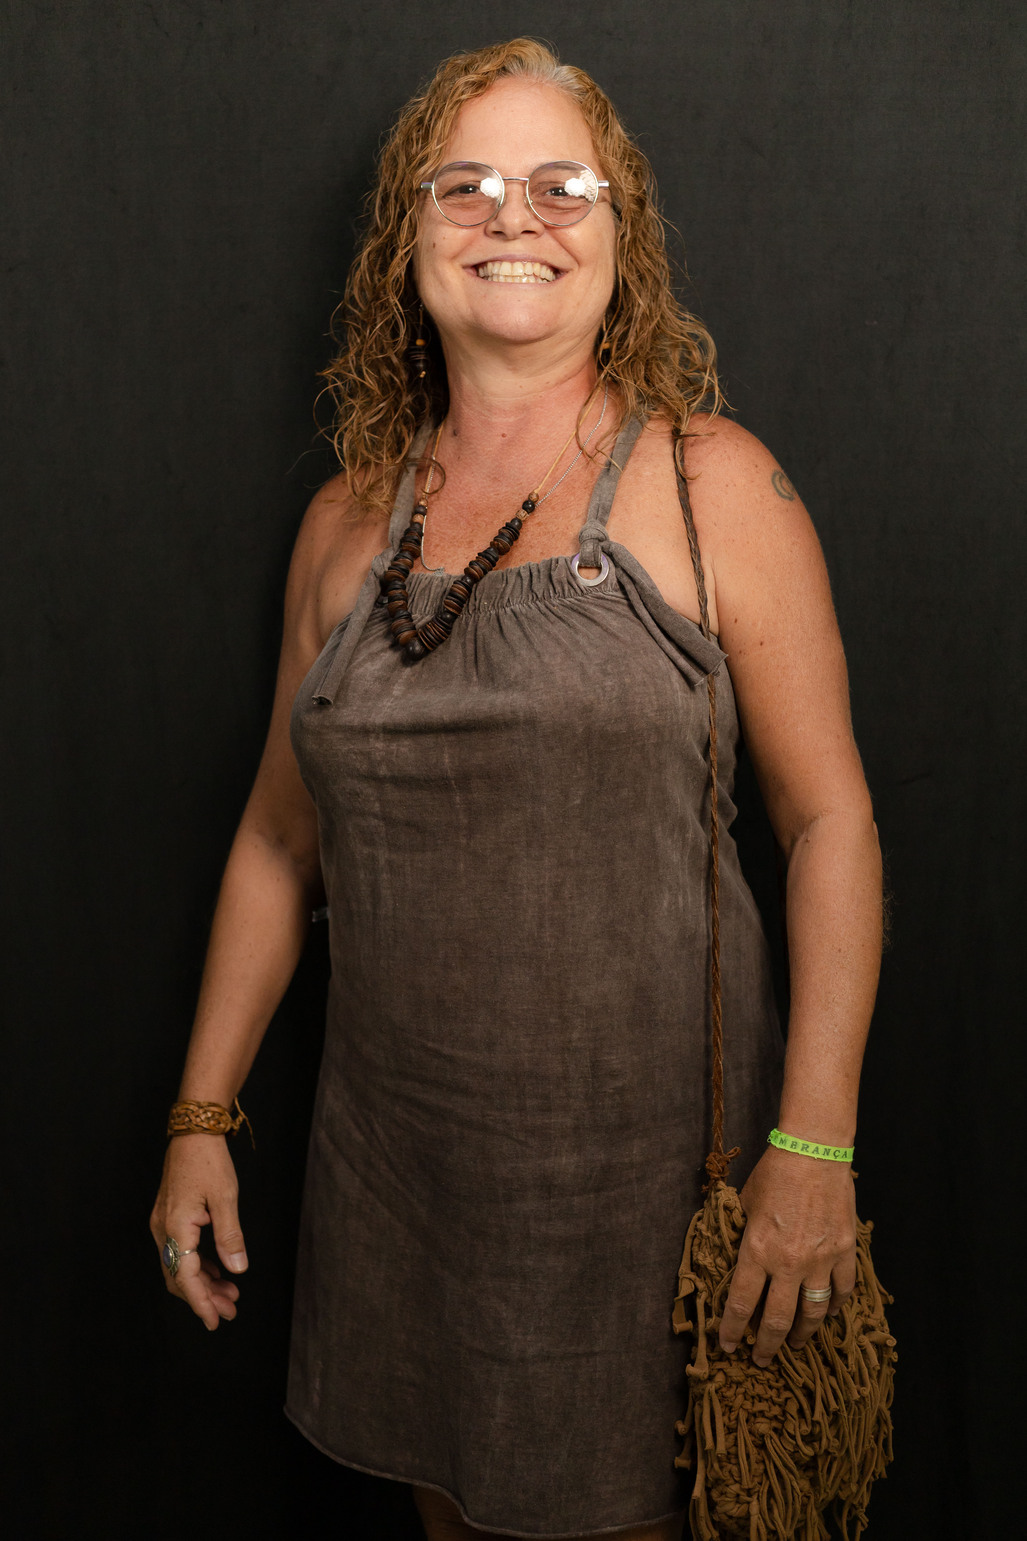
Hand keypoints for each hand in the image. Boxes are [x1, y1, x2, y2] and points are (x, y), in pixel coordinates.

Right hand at [149, 1134, 247, 1329]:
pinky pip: (181, 1252)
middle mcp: (163, 1230)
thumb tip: (237, 1269)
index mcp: (175, 1227)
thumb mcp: (225, 1197)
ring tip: (230, 1295)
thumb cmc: (209, 1160)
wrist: (193, 1131)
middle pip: (180, 1277)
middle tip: (230, 1311)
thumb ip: (230, 1235)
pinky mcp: (169, 1218)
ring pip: (180, 1266)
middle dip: (204, 1297)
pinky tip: (217, 1272)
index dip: (201, 1302)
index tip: (214, 1321)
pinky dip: (198, 1266)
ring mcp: (163, 1224)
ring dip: (203, 1283)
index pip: (186, 1277)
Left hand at [718, 1145, 856, 1365]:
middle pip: (776, 1319)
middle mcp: (787, 1263)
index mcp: (756, 1250)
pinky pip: (842, 1290)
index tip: (728, 1346)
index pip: (740, 1302)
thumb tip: (738, 1257)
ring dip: (802, 1334)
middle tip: (761, 1360)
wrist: (814, 1152)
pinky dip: (835, 1306)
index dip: (732, 1329)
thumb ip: (743, 1235)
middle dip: (766, 1346)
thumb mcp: (745, 1204)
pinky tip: (828, 1312)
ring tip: (796, 1344)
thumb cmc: (774, 1173)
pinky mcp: (843, 1252)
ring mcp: (819, 1260)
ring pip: (813, 1313)